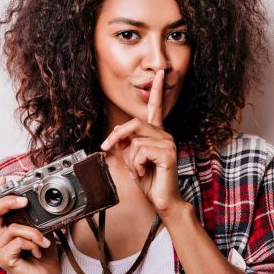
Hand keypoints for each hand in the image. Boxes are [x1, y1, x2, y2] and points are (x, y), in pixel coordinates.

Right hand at [0, 177, 60, 273]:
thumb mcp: (42, 230)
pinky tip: (38, 251)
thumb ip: (36, 217)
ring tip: (43, 241)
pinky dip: (32, 243)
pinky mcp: (4, 259)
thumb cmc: (43, 256)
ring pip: (12, 228)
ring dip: (33, 232)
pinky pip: (18, 242)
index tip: (4, 178)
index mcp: (4, 227)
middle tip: (24, 200)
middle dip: (7, 201)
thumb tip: (43, 199)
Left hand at [100, 70, 185, 216]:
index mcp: (157, 134)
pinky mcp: (167, 153)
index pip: (156, 108)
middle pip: (134, 124)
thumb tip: (116, 134)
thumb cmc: (149, 181)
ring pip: (134, 142)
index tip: (158, 73)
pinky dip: (135, 165)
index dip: (156, 90)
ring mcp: (168, 143)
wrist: (162, 200)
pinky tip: (144, 172)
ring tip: (138, 170)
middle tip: (106, 148)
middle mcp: (165, 135)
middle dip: (116, 137)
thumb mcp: (131, 159)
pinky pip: (140, 152)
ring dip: (129, 160)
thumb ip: (125, 144)